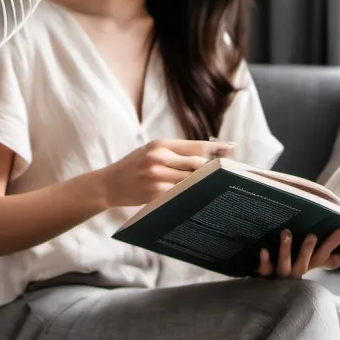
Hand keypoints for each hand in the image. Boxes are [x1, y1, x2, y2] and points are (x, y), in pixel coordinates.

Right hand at [99, 139, 232, 208]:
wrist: (108, 184)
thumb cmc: (133, 166)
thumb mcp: (150, 150)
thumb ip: (175, 151)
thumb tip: (206, 154)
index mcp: (160, 144)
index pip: (195, 146)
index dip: (216, 148)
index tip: (232, 148)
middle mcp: (159, 158)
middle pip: (197, 164)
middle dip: (212, 168)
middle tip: (226, 170)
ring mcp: (157, 177)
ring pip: (191, 180)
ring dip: (203, 183)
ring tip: (214, 184)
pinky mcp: (155, 194)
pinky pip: (180, 194)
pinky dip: (190, 194)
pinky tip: (198, 195)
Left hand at [257, 211, 339, 277]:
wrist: (262, 285)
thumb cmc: (288, 261)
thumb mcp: (310, 247)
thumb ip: (331, 237)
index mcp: (313, 264)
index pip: (338, 258)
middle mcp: (302, 269)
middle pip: (318, 258)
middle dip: (330, 243)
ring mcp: (284, 275)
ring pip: (289, 265)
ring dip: (288, 249)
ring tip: (287, 232)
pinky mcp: (267, 278)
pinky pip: (266, 271)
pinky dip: (265, 262)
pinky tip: (264, 249)